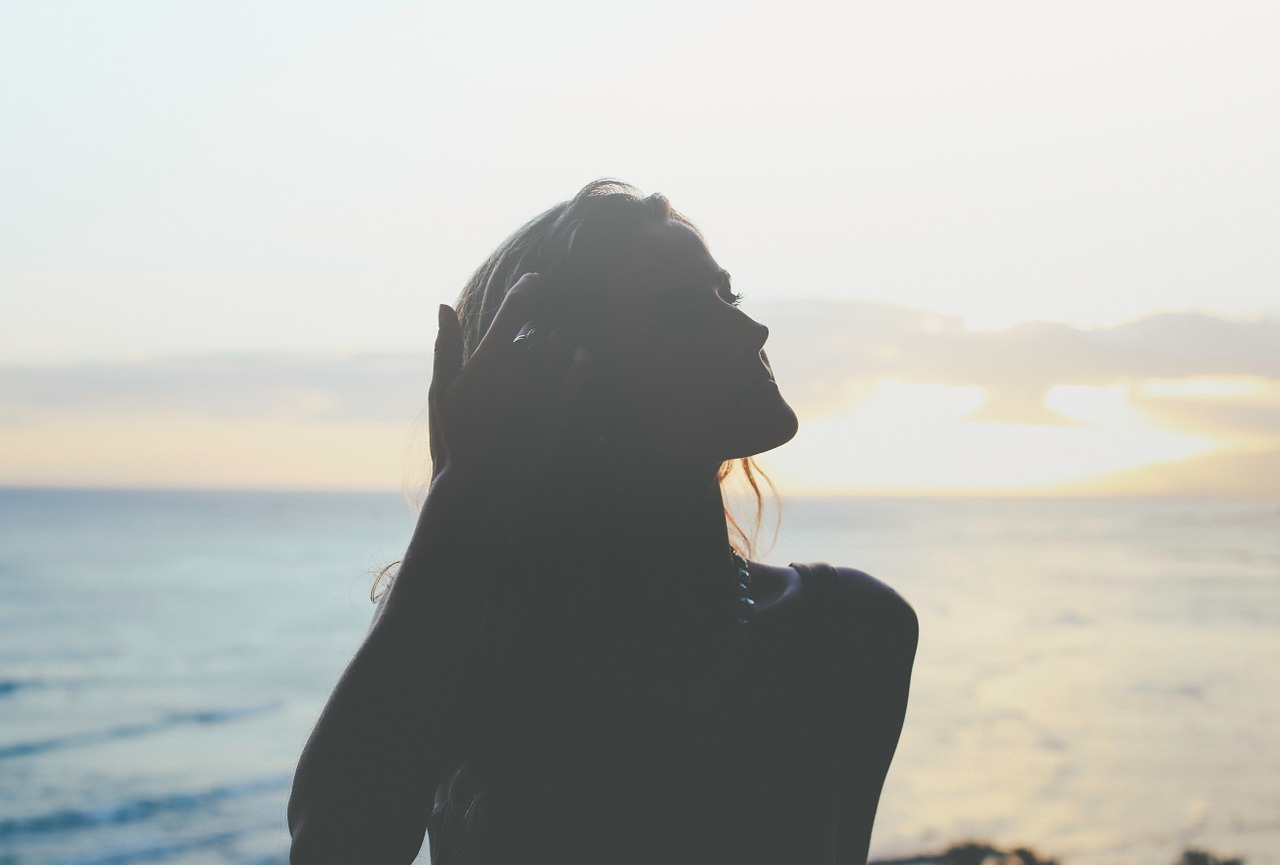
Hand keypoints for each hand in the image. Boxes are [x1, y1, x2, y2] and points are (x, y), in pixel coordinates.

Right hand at [428, 273, 592, 492]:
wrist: (479, 486)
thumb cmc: (454, 439)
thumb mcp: (440, 392)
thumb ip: (446, 346)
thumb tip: (444, 305)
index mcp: (487, 362)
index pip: (515, 307)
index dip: (527, 286)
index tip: (534, 279)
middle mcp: (517, 372)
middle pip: (535, 329)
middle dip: (529, 332)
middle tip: (520, 347)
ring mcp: (541, 392)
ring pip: (559, 344)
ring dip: (554, 342)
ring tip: (545, 354)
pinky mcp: (559, 411)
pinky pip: (579, 369)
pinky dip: (580, 357)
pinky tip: (576, 356)